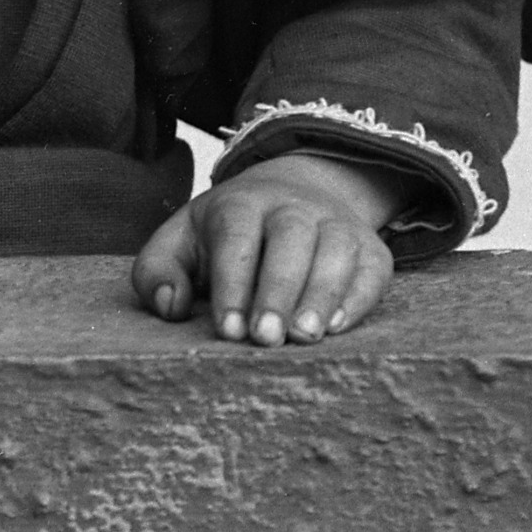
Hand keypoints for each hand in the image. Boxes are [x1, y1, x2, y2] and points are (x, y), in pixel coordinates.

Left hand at [132, 153, 400, 345]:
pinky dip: (360, 297)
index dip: (233, 282)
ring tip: (304, 337)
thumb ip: (158, 271)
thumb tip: (170, 305)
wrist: (294, 193)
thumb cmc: (224, 235)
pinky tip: (337, 327)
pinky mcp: (370, 247)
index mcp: (240, 204)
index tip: (228, 330)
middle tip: (266, 338)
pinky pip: (373, 268)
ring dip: (322, 293)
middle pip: (290, 238)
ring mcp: (336, 223)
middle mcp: (292, 206)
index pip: (236, 235)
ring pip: (336, 249)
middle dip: (278, 289)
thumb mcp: (181, 241)